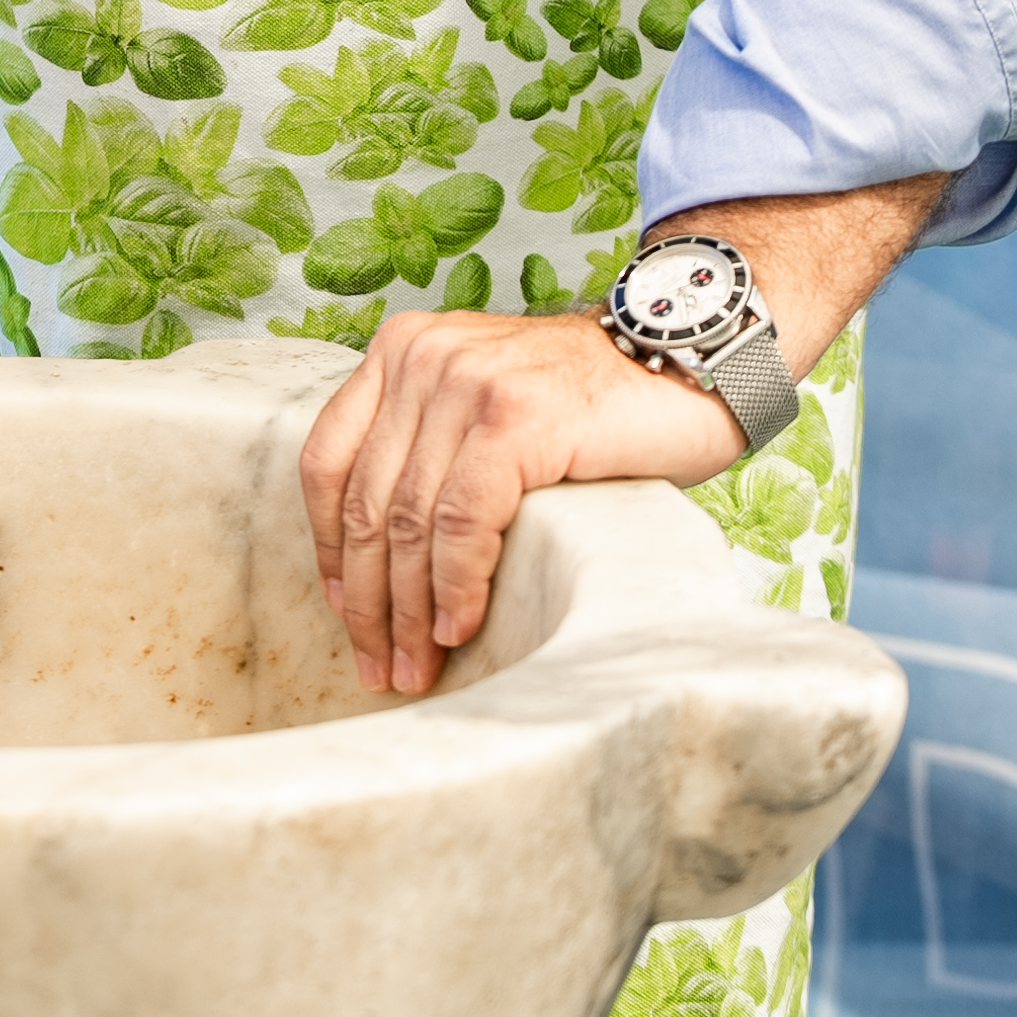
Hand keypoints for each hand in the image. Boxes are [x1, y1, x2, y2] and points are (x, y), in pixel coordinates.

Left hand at [298, 303, 741, 698]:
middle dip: (368, 600)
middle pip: (364, 501)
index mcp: (402, 349)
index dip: (328, 549)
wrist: (689, 365)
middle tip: (380, 666)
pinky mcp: (513, 418)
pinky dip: (455, 586)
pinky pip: (461, 523)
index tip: (345, 612)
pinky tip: (459, 628)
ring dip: (407, 611)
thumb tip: (377, 571)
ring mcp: (467, 381)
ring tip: (415, 667)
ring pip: (406, 521)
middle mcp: (423, 356)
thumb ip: (429, 453)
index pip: (327, 461)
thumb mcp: (486, 410)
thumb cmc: (593, 408)